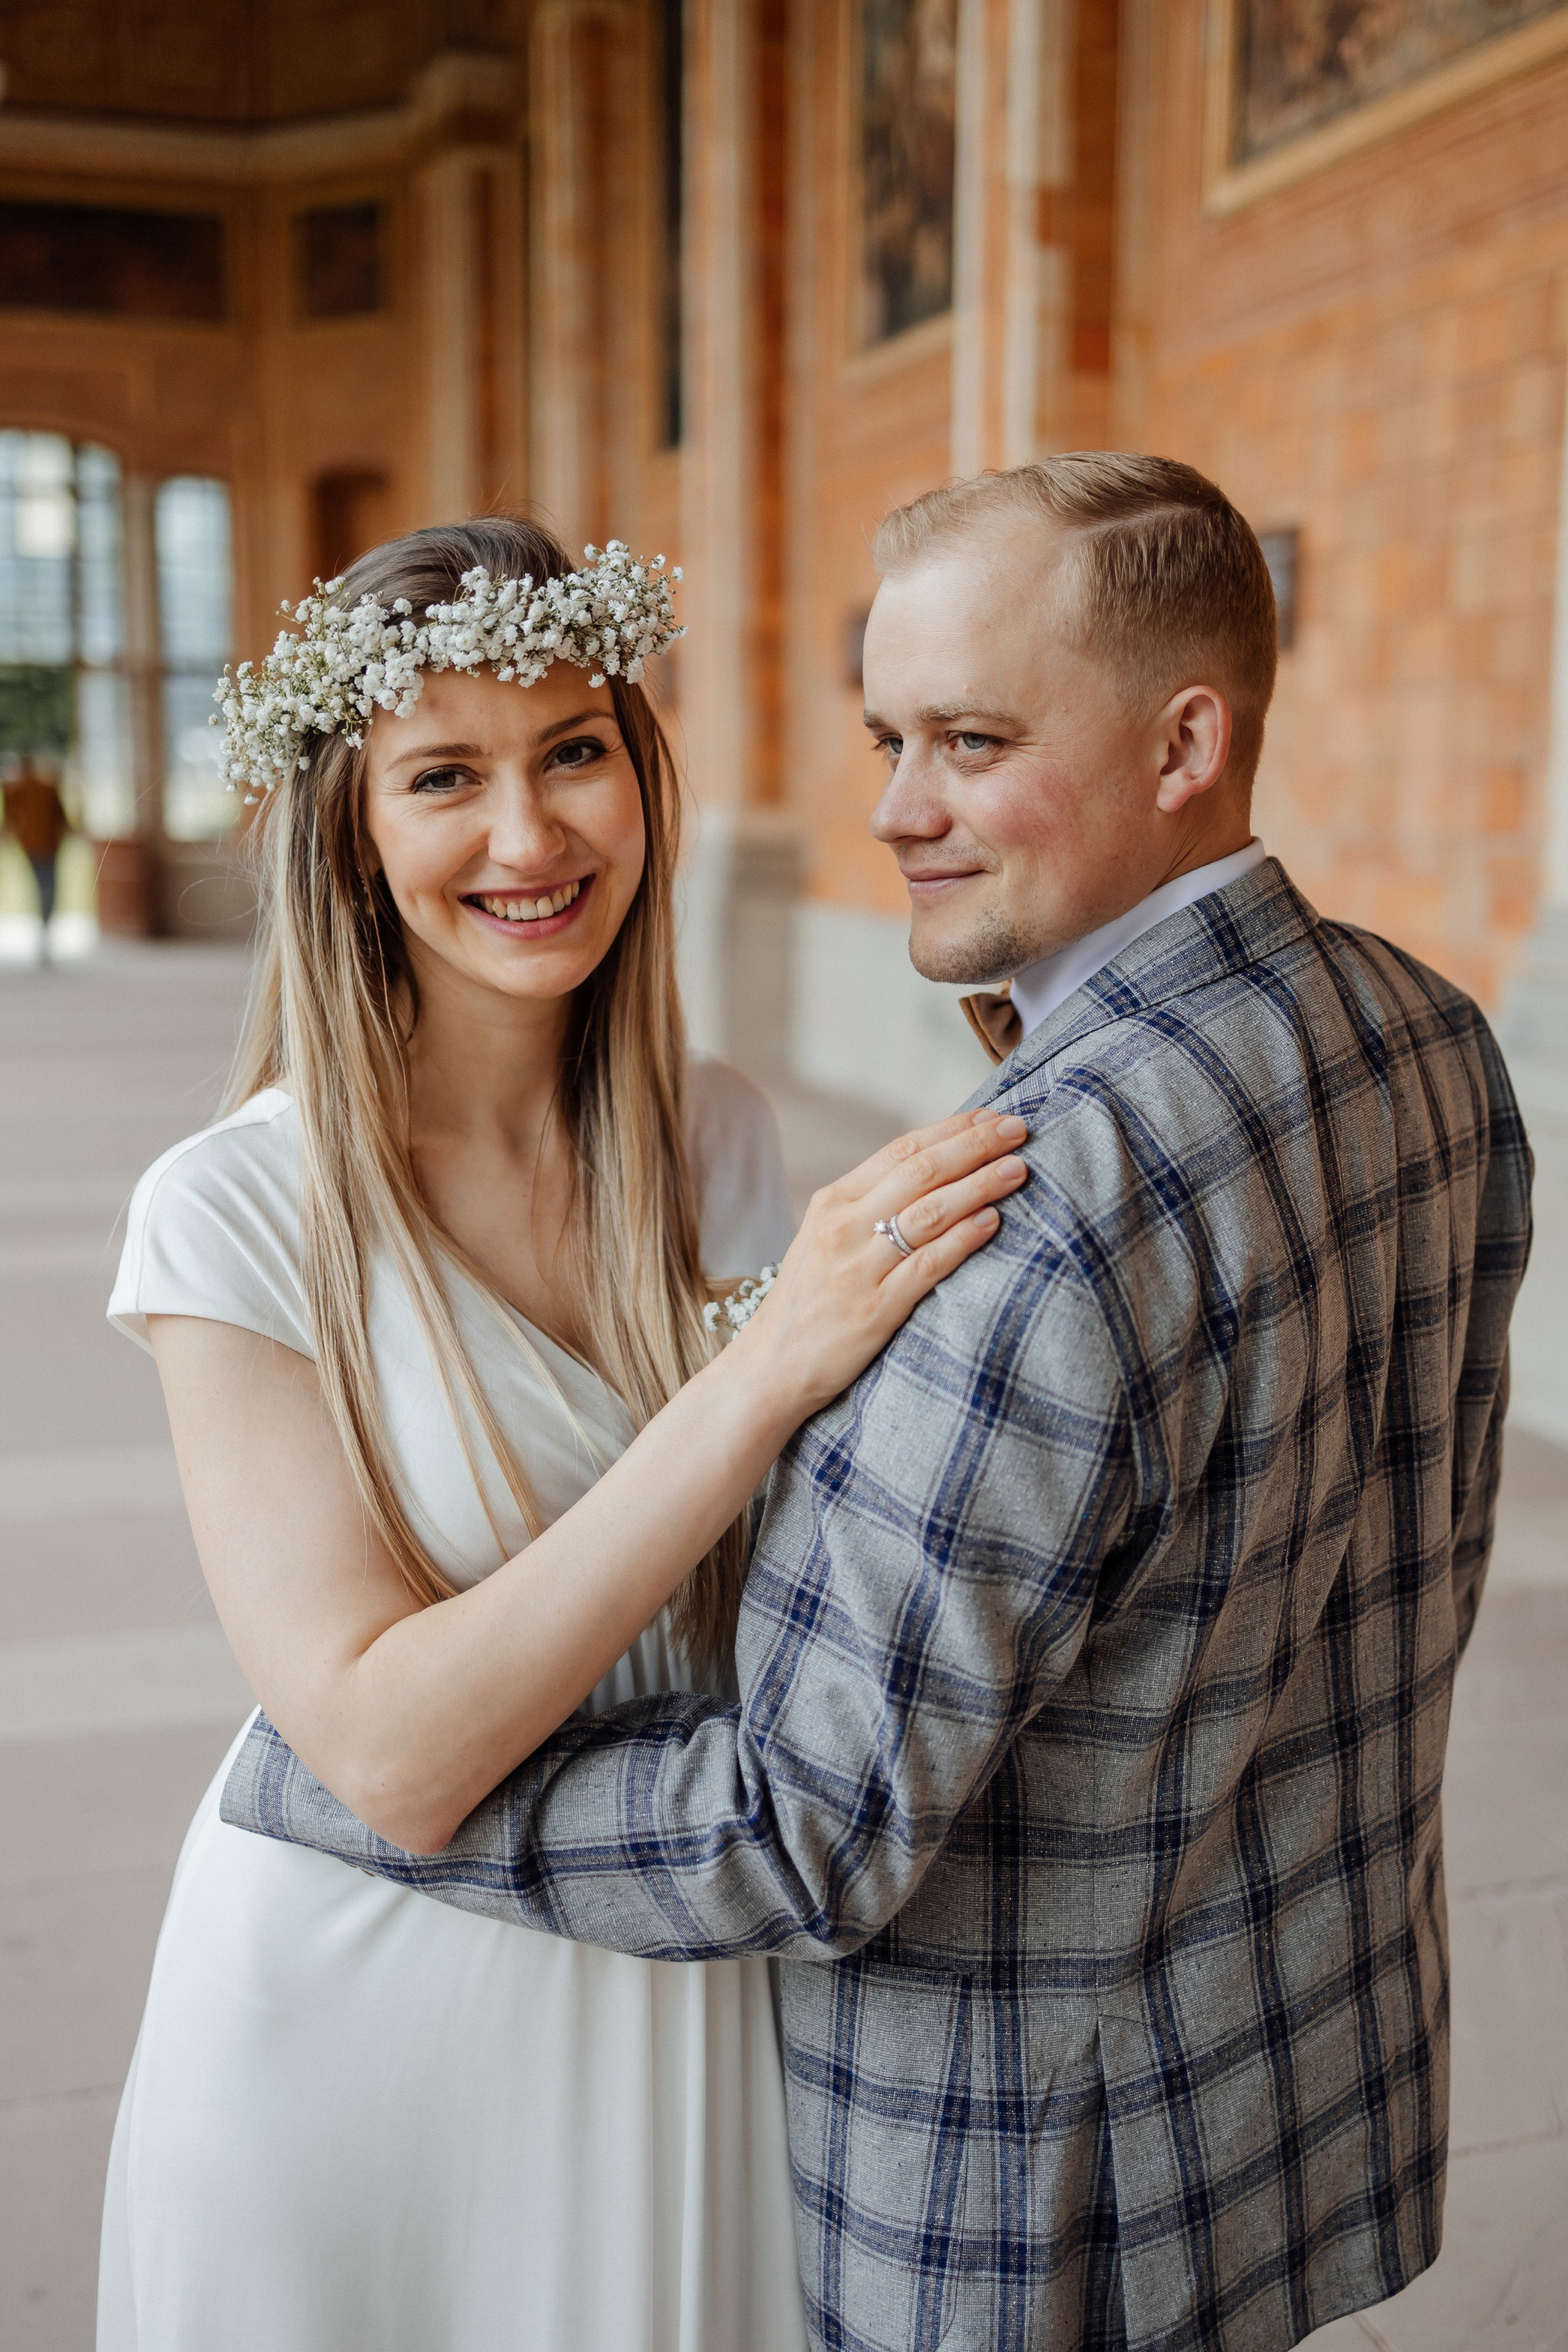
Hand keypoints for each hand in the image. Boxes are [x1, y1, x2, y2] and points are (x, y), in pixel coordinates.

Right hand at [727, 1109, 1028, 1420]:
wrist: (770, 1366)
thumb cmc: (807, 1302)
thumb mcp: (824, 1239)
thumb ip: (868, 1207)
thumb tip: (931, 1175)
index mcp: (833, 1202)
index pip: (900, 1151)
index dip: (950, 1129)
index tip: (990, 1116)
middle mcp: (844, 1226)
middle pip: (920, 1172)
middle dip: (974, 1146)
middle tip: (1017, 1130)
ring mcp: (859, 1267)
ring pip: (929, 1212)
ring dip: (979, 1186)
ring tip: (1017, 1169)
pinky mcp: (876, 1309)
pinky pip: (928, 1265)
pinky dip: (962, 1240)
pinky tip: (992, 1222)